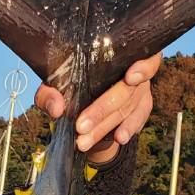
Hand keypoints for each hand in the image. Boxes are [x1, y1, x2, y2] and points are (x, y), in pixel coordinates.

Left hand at [34, 51, 160, 160]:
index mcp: (117, 54)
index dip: (143, 66)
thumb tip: (57, 109)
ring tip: (86, 140)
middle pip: (126, 90)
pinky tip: (119, 138)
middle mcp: (133, 68)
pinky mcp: (142, 107)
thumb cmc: (71, 86)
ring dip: (106, 126)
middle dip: (102, 110)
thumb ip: (50, 94)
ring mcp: (140, 89)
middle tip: (81, 126)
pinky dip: (129, 129)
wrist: (85, 107)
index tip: (130, 78)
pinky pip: (139, 119)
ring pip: (128, 108)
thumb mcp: (55, 88)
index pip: (144, 55)